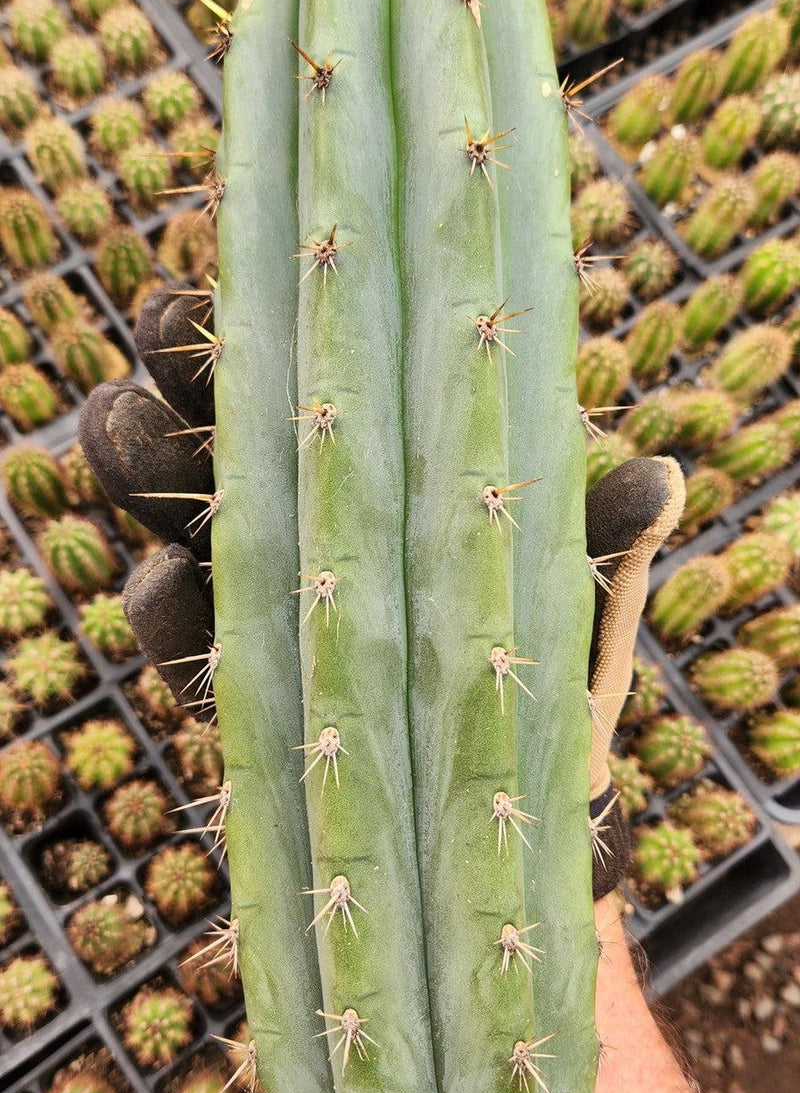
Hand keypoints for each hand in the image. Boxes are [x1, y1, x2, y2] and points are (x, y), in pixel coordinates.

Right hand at [80, 287, 684, 897]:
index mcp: (375, 480)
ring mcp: (268, 608)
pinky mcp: (249, 693)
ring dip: (143, 472)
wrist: (525, 816)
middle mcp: (309, 531)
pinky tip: (167, 575)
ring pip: (177, 519)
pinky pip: (186, 641)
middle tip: (165, 330)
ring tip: (126, 427)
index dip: (276, 327)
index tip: (256, 276)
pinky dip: (166, 607)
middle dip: (191, 368)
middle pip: (219, 438)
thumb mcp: (576, 593)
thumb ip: (599, 537)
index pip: (310, 386)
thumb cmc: (547, 674)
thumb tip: (660, 484)